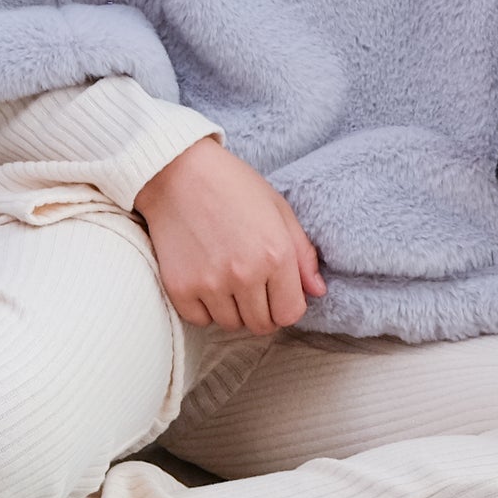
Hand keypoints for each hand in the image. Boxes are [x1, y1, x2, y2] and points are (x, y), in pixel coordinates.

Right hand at [133, 136, 325, 332]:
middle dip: (262, 309)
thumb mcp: (278, 209)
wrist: (179, 173)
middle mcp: (244, 275)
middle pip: (262, 325)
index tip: (278, 290)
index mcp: (275, 254)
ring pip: (231, 324)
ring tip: (227, 273)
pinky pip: (201, 321)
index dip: (287, 304)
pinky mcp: (180, 290)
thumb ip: (302, 253)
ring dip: (234, 308)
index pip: (290, 313)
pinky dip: (205, 307)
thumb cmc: (233, 186)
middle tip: (252, 281)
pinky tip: (205, 276)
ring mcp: (210, 285)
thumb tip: (318, 291)